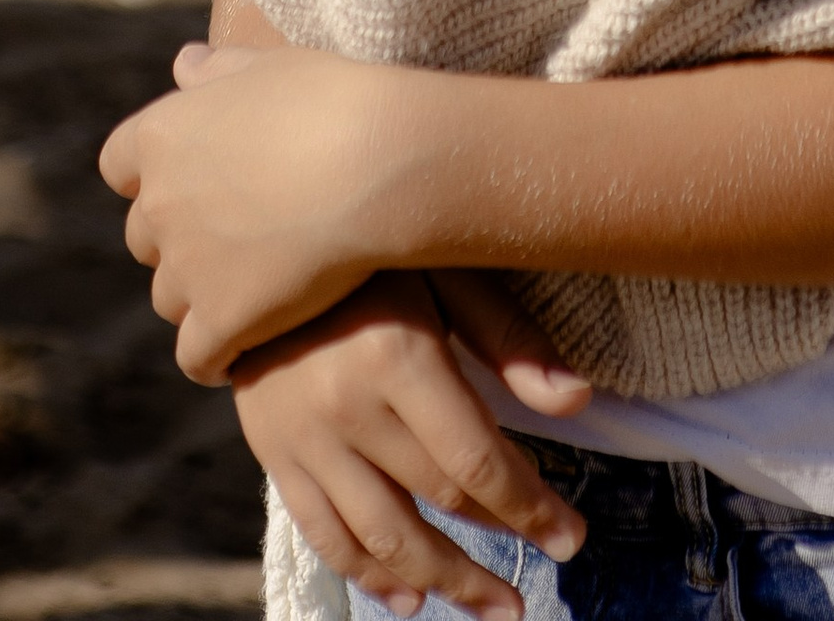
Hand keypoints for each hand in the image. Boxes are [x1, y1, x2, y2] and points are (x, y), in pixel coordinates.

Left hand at [101, 38, 409, 379]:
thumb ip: (219, 70)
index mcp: (162, 135)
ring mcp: (186, 268)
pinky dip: (218, 356)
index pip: (119, 165)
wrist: (374, 161)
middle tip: (236, 239)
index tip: (195, 179)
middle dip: (179, 240)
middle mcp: (159, 203)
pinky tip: (248, 349)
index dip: (153, 175)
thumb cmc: (332, 100)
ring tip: (252, 293)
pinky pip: (199, 356)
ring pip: (171, 299)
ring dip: (201, 298)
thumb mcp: (270, 66)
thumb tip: (184, 63)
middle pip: (145, 238)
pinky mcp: (219, 321)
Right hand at [232, 273, 587, 620]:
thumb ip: (508, 337)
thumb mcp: (446, 268)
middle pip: (435, 501)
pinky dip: (368, 574)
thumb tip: (578, 401)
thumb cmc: (372, 254)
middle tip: (536, 590)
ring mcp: (305, 438)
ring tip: (491, 607)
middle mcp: (348, 406)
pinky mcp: (274, 455)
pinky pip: (324, 533)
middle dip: (496, 548)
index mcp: (398, 354)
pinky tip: (408, 598)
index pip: (475, 459)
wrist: (255, 249)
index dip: (529, 508)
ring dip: (442, 581)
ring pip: (381, 535)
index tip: (571, 539)